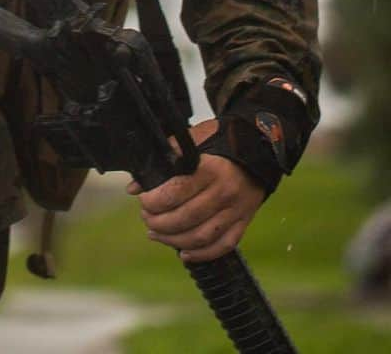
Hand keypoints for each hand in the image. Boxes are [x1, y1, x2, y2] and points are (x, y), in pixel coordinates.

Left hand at [126, 119, 265, 262]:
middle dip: (160, 223)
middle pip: (187, 218)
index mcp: (210, 169)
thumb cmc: (221, 141)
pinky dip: (202, 254)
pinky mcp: (244, 222)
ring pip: (202, 236)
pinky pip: (223, 246)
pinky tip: (184, 253)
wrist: (259, 148)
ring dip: (174, 240)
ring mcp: (236, 210)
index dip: (155, 201)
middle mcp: (225, 192)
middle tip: (146, 219)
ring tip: (156, 235)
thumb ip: (164, 159)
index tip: (143, 200)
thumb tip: (134, 186)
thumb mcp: (193, 139)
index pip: (177, 192)